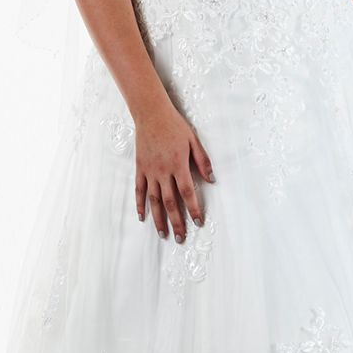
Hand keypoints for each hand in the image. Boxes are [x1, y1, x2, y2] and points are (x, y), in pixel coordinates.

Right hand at [134, 102, 214, 240]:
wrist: (151, 114)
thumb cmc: (175, 126)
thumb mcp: (194, 140)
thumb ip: (203, 161)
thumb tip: (212, 179)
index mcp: (178, 165)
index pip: (187, 192)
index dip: (193, 209)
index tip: (198, 222)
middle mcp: (163, 171)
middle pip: (170, 202)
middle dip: (176, 222)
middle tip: (180, 238)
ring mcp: (150, 171)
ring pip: (154, 200)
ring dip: (158, 219)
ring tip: (163, 234)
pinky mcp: (140, 168)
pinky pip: (139, 190)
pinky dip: (140, 205)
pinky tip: (143, 217)